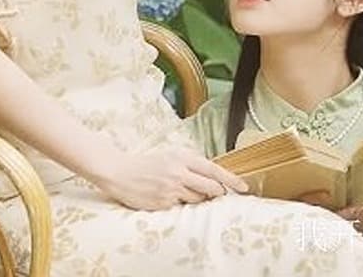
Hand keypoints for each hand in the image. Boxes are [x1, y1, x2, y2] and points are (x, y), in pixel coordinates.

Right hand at [90, 145, 248, 210]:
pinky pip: (181, 207)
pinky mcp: (163, 203)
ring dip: (197, 199)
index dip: (231, 180)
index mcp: (182, 157)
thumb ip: (191, 163)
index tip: (243, 187)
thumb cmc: (147, 164)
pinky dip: (180, 203)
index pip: (214, 169)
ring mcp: (171, 189)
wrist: (119, 172)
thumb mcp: (171, 155)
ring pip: (198, 200)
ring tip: (182, 191)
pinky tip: (168, 196)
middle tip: (217, 194)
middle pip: (211, 188)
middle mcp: (179, 172)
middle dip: (217, 193)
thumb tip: (213, 176)